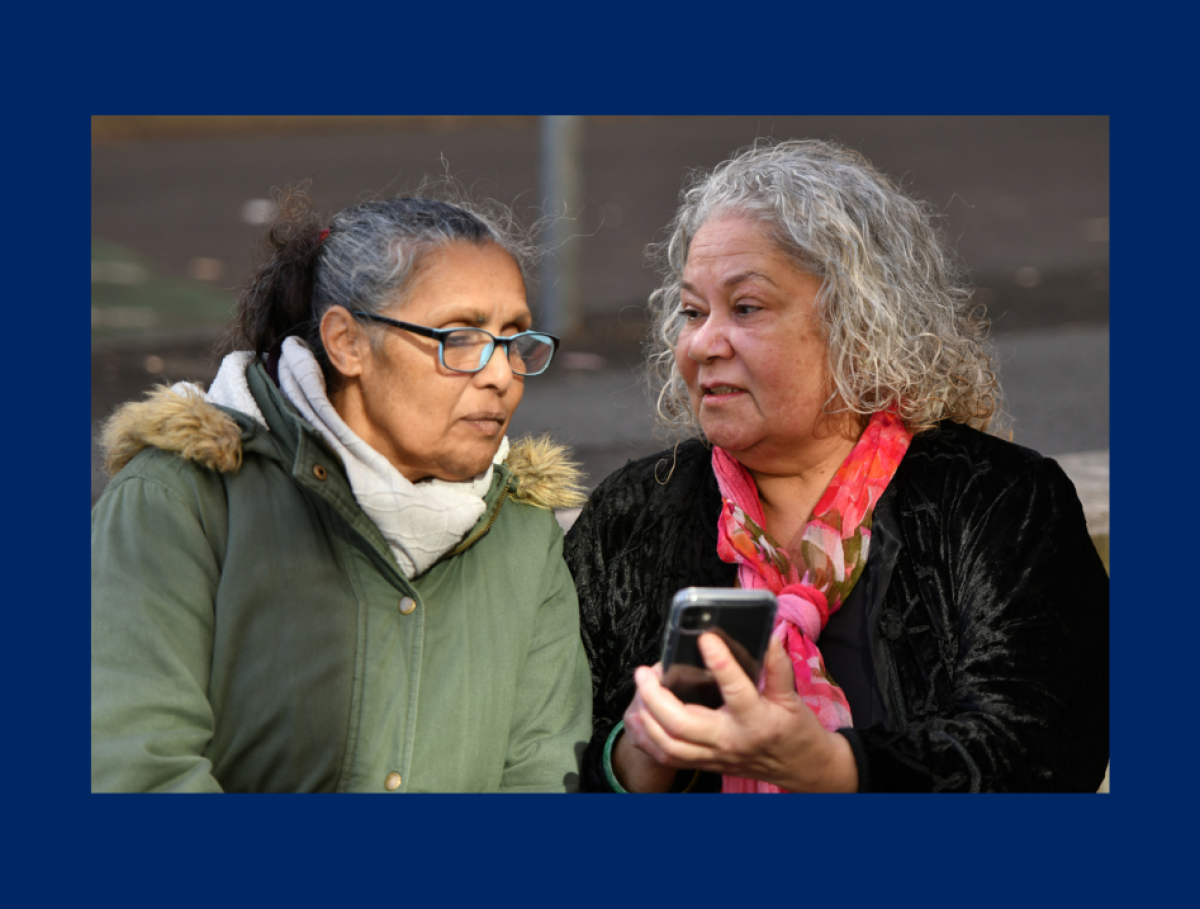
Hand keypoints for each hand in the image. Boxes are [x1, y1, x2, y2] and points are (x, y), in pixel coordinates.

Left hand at [624, 632, 858, 791]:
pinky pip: (668, 758)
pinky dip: (648, 739)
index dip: (721, 662)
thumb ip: (778, 666)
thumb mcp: (792, 697)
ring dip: (647, 718)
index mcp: (757, 721)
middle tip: (645, 671)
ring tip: (640, 689)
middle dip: (656, 697)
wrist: (801, 769)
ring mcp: (715, 757)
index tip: (705, 637)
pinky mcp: (706, 764)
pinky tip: (639, 717)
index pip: (735, 691)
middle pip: (682, 725)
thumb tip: (768, 634)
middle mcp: (731, 742)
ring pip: (669, 745)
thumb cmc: (796, 731)